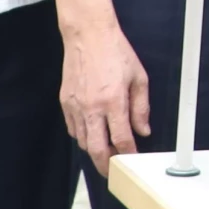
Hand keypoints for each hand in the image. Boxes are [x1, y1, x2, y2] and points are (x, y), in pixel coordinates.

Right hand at [60, 22, 150, 176]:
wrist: (88, 35)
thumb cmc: (116, 52)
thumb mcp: (139, 77)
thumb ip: (141, 107)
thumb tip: (143, 131)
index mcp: (114, 101)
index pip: (122, 139)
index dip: (129, 154)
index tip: (134, 160)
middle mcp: (92, 108)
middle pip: (97, 150)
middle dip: (107, 166)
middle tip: (115, 173)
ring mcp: (75, 106)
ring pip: (84, 142)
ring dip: (95, 151)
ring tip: (107, 153)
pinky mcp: (65, 102)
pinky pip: (73, 129)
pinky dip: (83, 137)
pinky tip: (93, 134)